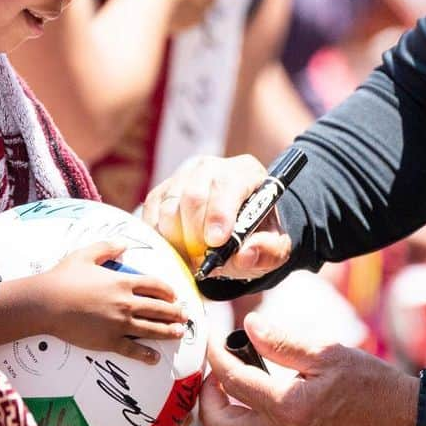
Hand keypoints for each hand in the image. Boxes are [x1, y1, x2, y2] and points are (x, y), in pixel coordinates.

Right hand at [32, 240, 188, 363]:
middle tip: (184, 316)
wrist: (46, 303)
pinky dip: (145, 354)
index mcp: (123, 282)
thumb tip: (124, 244)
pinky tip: (154, 358)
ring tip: (179, 333)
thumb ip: (108, 247)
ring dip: (168, 332)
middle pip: (159, 308)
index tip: (175, 295)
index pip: (155, 286)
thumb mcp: (87, 254)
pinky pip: (131, 349)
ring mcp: (118, 324)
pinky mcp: (107, 341)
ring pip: (151, 329)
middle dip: (175, 312)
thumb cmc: (64, 277)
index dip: (168, 291)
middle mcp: (125, 303)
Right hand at [142, 155, 291, 275]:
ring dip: (176, 239)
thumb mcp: (273, 248)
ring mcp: (185, 175)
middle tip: (201, 259)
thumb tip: (245, 254)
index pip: (227, 185)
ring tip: (191, 257)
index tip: (216, 242)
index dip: (219, 213)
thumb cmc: (256, 236)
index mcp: (246, 172)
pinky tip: (177, 249)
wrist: (237, 229)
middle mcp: (213, 166)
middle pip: (193, 194)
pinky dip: (160, 236)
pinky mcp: (163, 189)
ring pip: (169, 205)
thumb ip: (266, 251)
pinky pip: (152, 211)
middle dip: (195, 234)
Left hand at [200, 312, 418, 425]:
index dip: (214, 356)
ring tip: (226, 388)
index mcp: (288, 407)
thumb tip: (249, 325)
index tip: (210, 338)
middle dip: (205, 396)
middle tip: (212, 369)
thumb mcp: (327, 352)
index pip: (232, 381)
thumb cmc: (370, 383)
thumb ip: (283, 341)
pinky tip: (249, 408)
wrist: (401, 421)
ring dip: (217, 418)